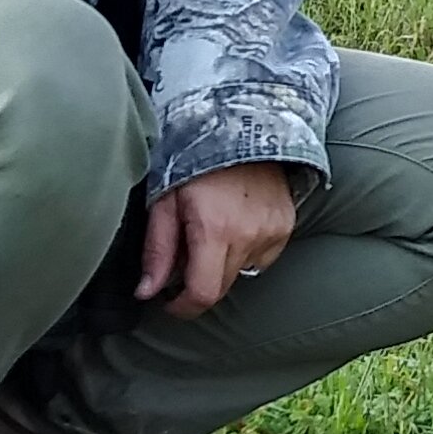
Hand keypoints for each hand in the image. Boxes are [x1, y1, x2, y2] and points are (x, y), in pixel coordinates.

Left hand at [136, 162, 300, 318]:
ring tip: (211, 230)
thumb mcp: (164, 201)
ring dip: (221, 264)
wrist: (242, 126)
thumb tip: (146, 292)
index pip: (203, 294)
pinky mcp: (285, 226)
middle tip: (184, 255)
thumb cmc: (195, 160)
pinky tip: (235, 223)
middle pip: (221, 287)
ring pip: (240, 272)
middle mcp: (249, 235)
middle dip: (198, 282)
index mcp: (214, 229)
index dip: (182, 307)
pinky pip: (262, 257)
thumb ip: (157, 250)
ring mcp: (273, 232)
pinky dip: (244, 250)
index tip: (169, 302)